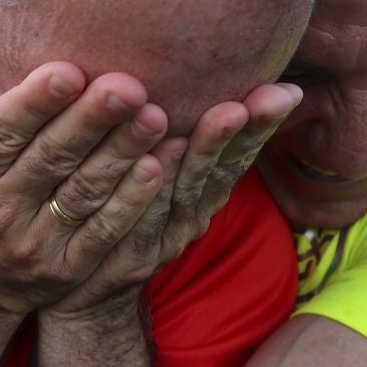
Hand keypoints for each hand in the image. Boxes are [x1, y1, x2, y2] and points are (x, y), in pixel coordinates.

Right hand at [0, 63, 171, 316]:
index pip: (0, 134)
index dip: (34, 103)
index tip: (68, 70)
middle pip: (51, 157)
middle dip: (91, 119)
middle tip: (128, 85)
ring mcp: (36, 244)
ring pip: (84, 191)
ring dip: (121, 153)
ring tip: (154, 116)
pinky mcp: (68, 268)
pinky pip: (105, 231)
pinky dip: (132, 200)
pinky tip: (157, 166)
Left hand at [50, 81, 301, 316]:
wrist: (79, 295)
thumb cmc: (115, 216)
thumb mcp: (150, 174)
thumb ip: (165, 134)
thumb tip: (184, 71)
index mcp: (198, 194)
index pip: (236, 155)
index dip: (261, 126)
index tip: (286, 91)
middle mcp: (188, 217)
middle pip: (219, 169)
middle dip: (243, 131)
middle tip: (265, 97)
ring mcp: (161, 239)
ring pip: (187, 190)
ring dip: (206, 151)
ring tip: (224, 115)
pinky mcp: (128, 258)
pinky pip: (141, 219)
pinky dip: (151, 191)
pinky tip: (157, 161)